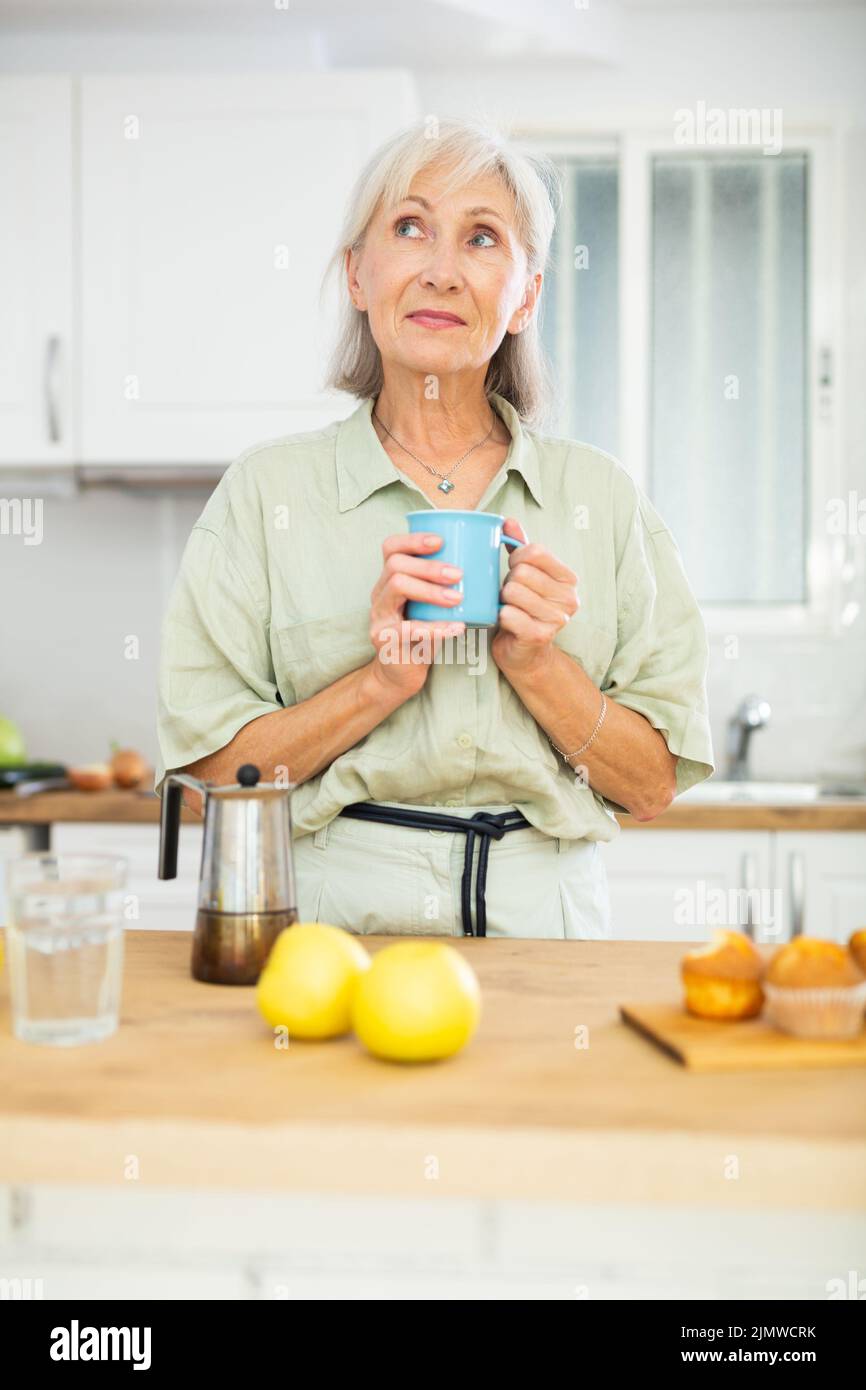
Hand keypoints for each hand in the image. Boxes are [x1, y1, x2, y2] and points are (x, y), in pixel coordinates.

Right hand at [368, 530, 465, 698]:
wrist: (401, 673)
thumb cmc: (422, 634)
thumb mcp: (429, 606)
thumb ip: (442, 587)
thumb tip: (483, 562)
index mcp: (389, 580)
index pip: (391, 548)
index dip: (413, 539)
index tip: (441, 541)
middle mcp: (379, 594)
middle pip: (396, 564)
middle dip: (429, 566)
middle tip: (458, 574)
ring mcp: (379, 616)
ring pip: (397, 586)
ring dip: (431, 590)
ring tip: (457, 598)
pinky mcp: (384, 640)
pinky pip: (407, 628)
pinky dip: (435, 627)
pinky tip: (456, 628)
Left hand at [491, 518, 579, 676]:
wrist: (525, 653)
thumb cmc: (525, 609)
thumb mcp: (526, 575)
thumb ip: (521, 546)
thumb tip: (508, 521)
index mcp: (569, 579)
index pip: (536, 551)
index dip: (517, 556)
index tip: (514, 568)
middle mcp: (569, 598)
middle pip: (522, 572)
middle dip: (508, 581)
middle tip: (511, 594)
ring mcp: (557, 619)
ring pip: (512, 591)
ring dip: (503, 599)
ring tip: (509, 607)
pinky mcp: (540, 636)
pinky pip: (508, 614)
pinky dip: (501, 616)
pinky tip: (506, 621)